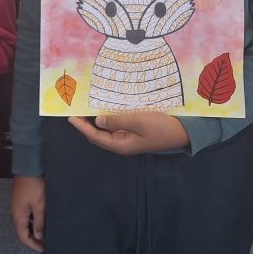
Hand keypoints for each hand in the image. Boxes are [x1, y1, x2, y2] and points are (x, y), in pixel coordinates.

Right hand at [10, 175, 45, 252]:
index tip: (43, 250)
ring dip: (32, 232)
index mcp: (18, 218)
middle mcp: (15, 215)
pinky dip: (32, 223)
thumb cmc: (35, 187)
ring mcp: (16, 208)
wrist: (27, 168)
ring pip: (23, 225)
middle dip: (33, 240)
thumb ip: (39, 223)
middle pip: (22, 233)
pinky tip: (40, 223)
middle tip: (45, 244)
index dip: (33, 246)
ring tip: (44, 235)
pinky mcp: (19, 203)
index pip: (23, 238)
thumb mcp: (40, 206)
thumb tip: (38, 237)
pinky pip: (25, 218)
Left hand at [67, 113, 189, 154]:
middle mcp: (122, 144)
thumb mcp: (139, 121)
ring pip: (107, 131)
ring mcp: (129, 139)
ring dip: (97, 121)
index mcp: (121, 145)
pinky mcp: (135, 133)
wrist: (182, 133)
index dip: (81, 127)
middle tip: (75, 111)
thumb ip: (117, 121)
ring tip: (87, 109)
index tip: (70, 117)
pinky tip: (107, 109)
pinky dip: (109, 119)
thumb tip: (98, 121)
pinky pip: (117, 127)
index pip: (95, 136)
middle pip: (98, 136)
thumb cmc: (161, 127)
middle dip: (86, 125)